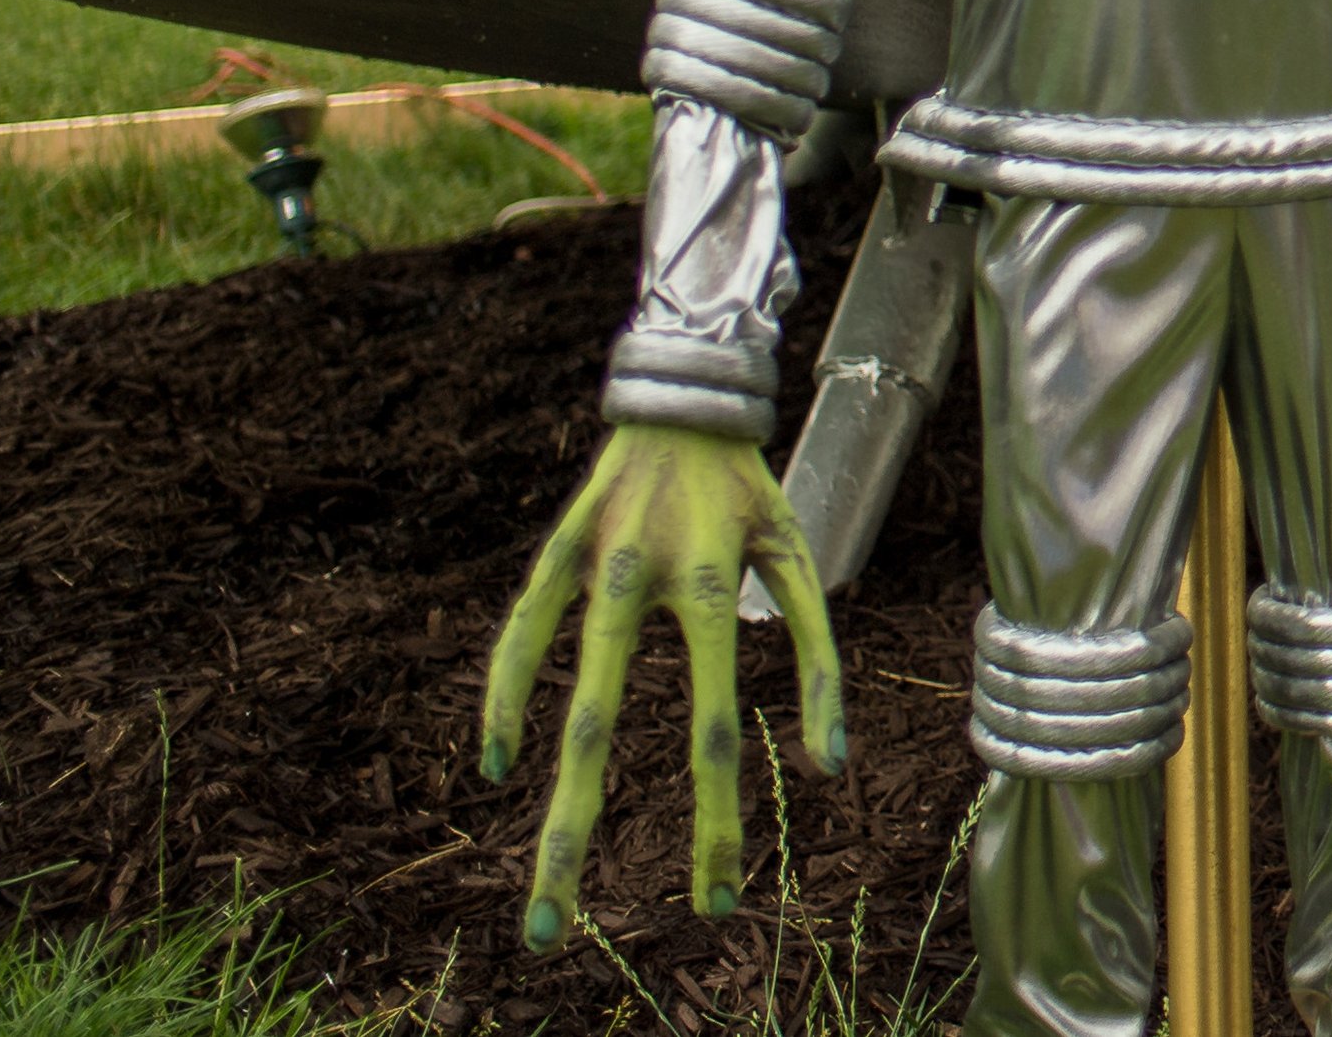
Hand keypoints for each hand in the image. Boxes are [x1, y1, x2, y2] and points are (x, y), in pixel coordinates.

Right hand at [481, 424, 846, 948]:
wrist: (690, 393)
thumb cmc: (750, 491)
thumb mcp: (796, 556)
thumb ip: (818, 656)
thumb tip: (833, 766)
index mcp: (706, 586)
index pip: (712, 728)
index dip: (716, 815)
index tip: (717, 893)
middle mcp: (640, 579)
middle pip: (599, 727)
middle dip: (575, 834)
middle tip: (553, 937)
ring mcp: (592, 564)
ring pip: (552, 691)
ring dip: (535, 783)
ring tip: (526, 873)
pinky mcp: (560, 544)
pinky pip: (521, 625)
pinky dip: (504, 687)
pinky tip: (498, 757)